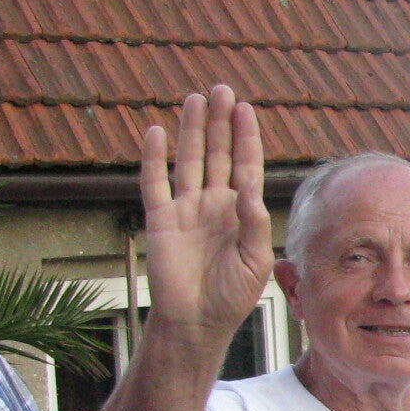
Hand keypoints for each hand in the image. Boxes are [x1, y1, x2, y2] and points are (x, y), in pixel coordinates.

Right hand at [138, 85, 273, 344]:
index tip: (246, 109)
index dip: (245, 137)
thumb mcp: (254, 260)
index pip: (245, 166)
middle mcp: (214, 204)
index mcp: (241, 212)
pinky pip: (155, 183)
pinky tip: (156, 132)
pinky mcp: (161, 219)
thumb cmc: (231, 295)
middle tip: (222, 89)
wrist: (196, 321)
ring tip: (196, 98)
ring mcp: (187, 209)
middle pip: (218, 154)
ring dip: (193, 130)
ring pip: (189, 160)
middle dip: (220, 123)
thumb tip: (251, 189)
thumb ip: (256, 224)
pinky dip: (154, 158)